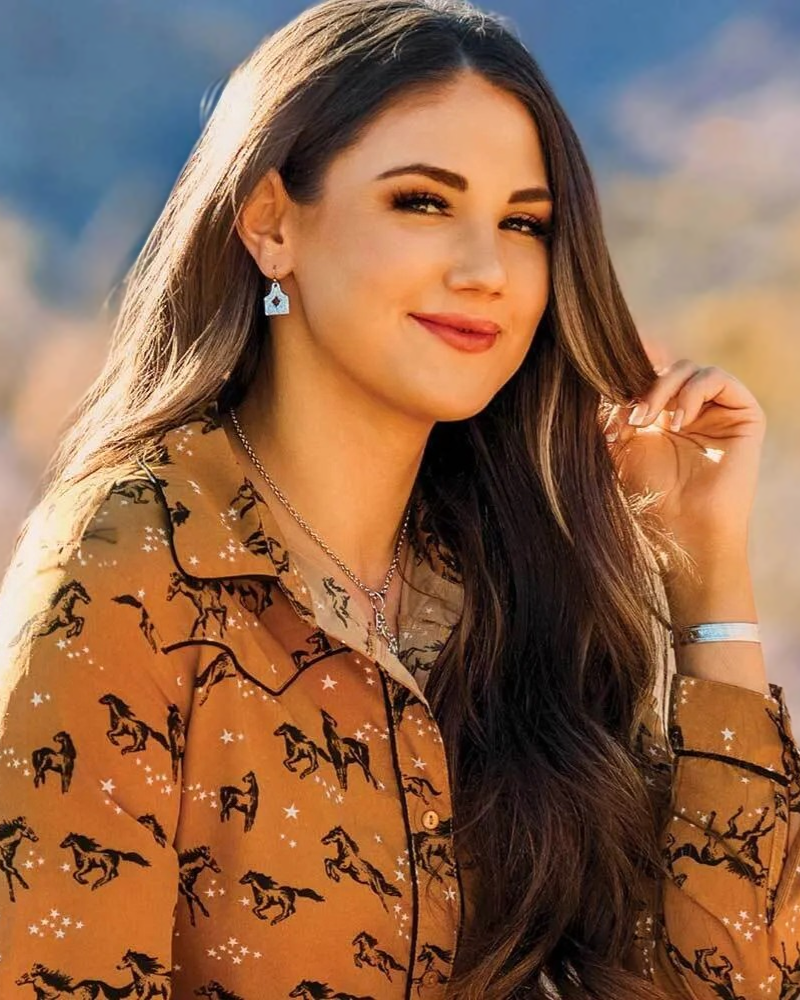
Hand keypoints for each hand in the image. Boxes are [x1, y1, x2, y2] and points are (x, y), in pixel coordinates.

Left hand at [603, 359, 766, 554]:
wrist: (682, 527)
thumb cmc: (648, 494)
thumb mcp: (616, 446)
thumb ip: (608, 412)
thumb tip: (591, 378)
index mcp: (662, 412)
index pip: (648, 371)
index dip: (629, 367)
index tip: (605, 377)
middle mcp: (690, 407)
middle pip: (664, 367)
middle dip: (642, 387)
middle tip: (629, 420)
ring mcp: (718, 409)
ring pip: (688, 368)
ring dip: (662, 389)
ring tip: (646, 421)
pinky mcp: (744, 414)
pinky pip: (718, 378)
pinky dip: (692, 392)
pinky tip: (678, 421)